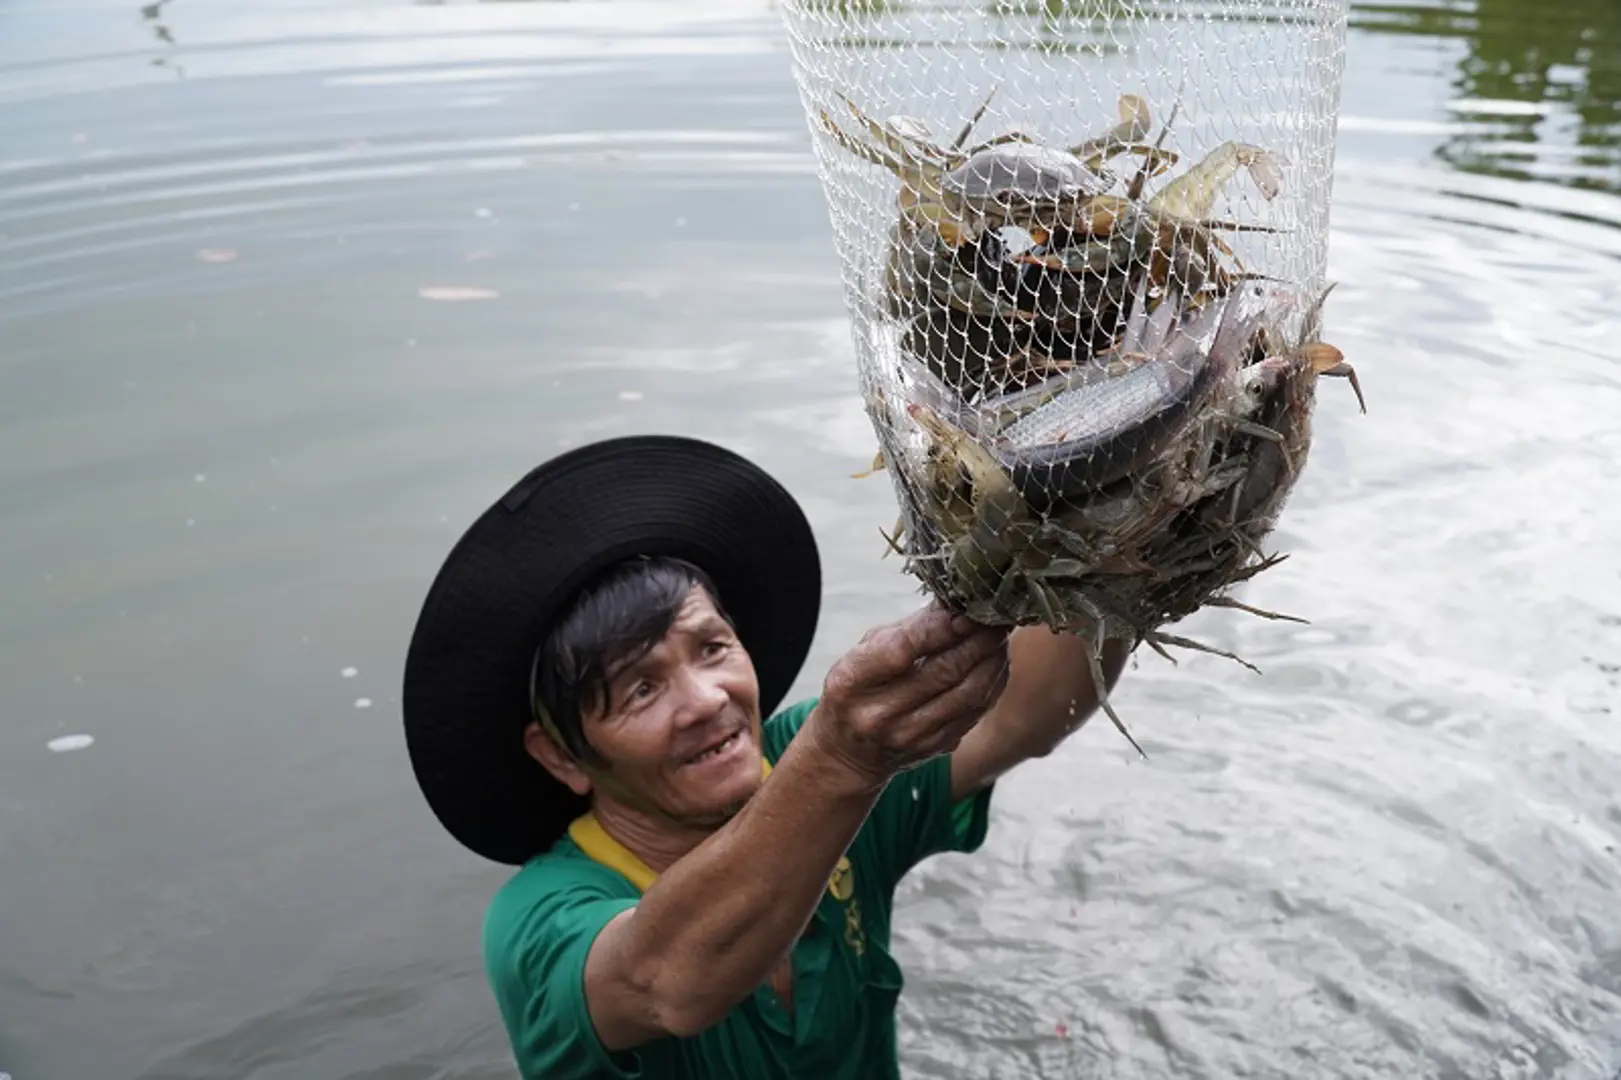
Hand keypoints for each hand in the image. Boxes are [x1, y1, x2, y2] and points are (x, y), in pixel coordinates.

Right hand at [806, 602, 1010, 787]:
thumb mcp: (863, 652)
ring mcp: (909, 736)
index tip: (964, 609)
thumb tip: (954, 604)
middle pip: (944, 671)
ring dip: (992, 660)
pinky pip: (976, 712)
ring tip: (999, 636)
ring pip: (968, 693)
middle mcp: (879, 714)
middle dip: (977, 639)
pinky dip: (992, 683)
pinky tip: (996, 662)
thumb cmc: (856, 689)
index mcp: (850, 682)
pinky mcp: (935, 747)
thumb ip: (908, 630)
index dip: (939, 628)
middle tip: (995, 616)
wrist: (849, 753)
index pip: (901, 650)